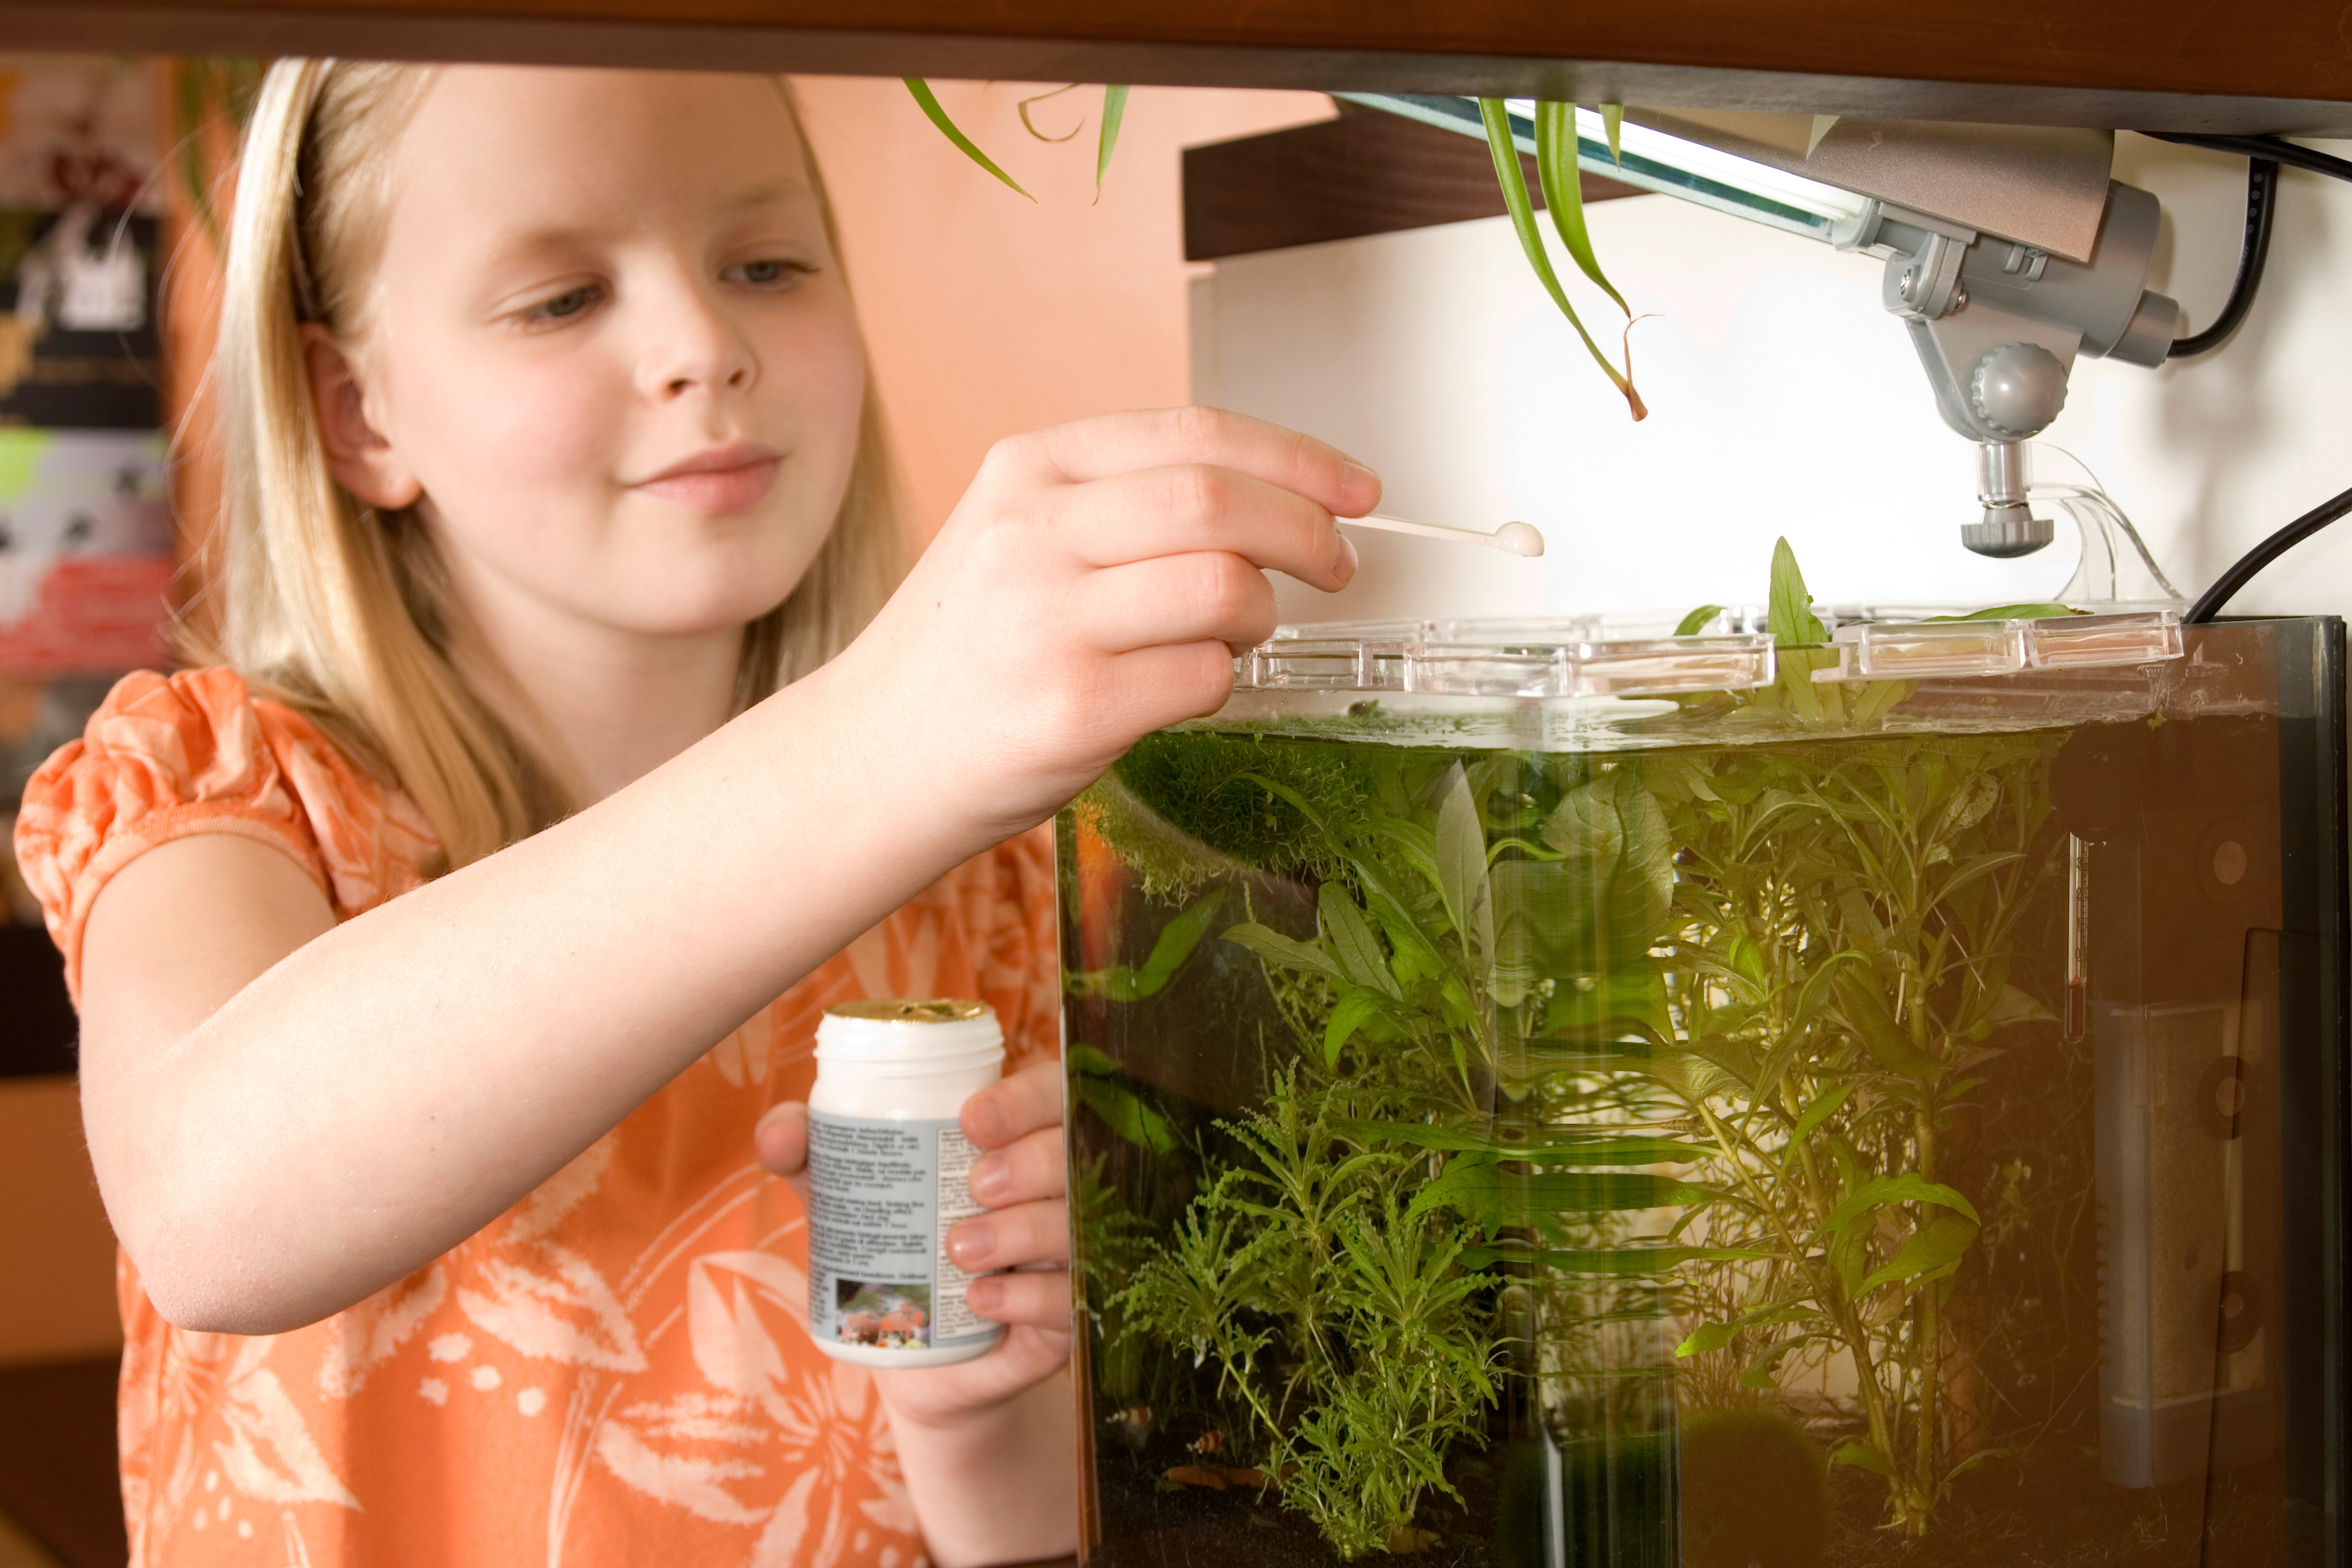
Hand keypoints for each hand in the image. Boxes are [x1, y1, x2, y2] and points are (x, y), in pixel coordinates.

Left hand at [754, 1059, 1071, 1420]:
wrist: (912, 1359)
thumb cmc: (892, 1251)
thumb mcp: (849, 1199)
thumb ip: (813, 1156)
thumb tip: (782, 1131)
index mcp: (1023, 1137)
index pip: (1055, 1090)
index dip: (1026, 1097)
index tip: (971, 1119)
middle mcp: (1063, 1189)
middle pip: (1078, 1151)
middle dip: (1030, 1162)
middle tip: (974, 1185)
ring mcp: (1075, 1254)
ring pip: (1080, 1224)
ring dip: (1022, 1230)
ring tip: (960, 1249)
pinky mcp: (1070, 1319)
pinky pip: (1071, 1300)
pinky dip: (1025, 1297)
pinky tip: (979, 1300)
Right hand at [833, 406, 1377, 845]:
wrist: (869, 759)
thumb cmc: (965, 654)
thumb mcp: (1018, 536)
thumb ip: (1124, 504)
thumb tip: (1276, 498)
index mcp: (1028, 470)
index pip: (1196, 433)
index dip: (1298, 458)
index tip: (1355, 489)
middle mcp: (1031, 533)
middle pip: (1220, 501)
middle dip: (1306, 532)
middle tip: (1335, 565)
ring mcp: (1046, 621)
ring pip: (1224, 587)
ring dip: (1261, 616)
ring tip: (1239, 635)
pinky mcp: (1069, 708)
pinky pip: (1204, 678)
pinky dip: (1219, 683)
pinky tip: (1180, 688)